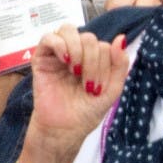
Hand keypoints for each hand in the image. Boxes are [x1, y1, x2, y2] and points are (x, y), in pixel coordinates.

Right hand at [28, 25, 128, 155]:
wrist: (62, 132)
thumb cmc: (85, 113)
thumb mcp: (111, 90)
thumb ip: (120, 65)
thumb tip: (121, 38)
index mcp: (94, 58)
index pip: (103, 45)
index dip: (104, 65)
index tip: (97, 88)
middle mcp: (76, 52)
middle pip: (88, 38)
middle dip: (92, 62)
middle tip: (87, 85)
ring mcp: (58, 53)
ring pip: (69, 30)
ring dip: (77, 51)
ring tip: (75, 71)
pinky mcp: (41, 58)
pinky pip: (48, 37)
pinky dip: (59, 45)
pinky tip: (65, 61)